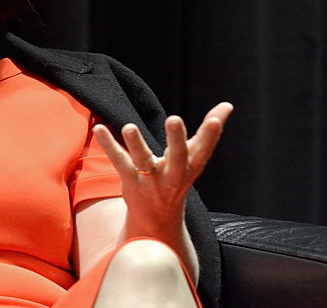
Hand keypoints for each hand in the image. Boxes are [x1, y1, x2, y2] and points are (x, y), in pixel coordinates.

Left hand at [92, 102, 232, 233]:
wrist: (158, 221)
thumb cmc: (178, 178)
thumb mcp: (196, 158)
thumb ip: (209, 131)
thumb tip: (228, 105)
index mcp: (192, 167)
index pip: (204, 150)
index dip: (211, 135)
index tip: (216, 120)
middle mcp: (174, 175)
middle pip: (178, 158)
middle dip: (176, 140)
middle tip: (174, 119)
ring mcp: (151, 181)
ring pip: (143, 162)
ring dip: (136, 144)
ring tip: (129, 126)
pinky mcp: (131, 182)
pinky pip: (119, 161)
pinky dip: (109, 145)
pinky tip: (99, 128)